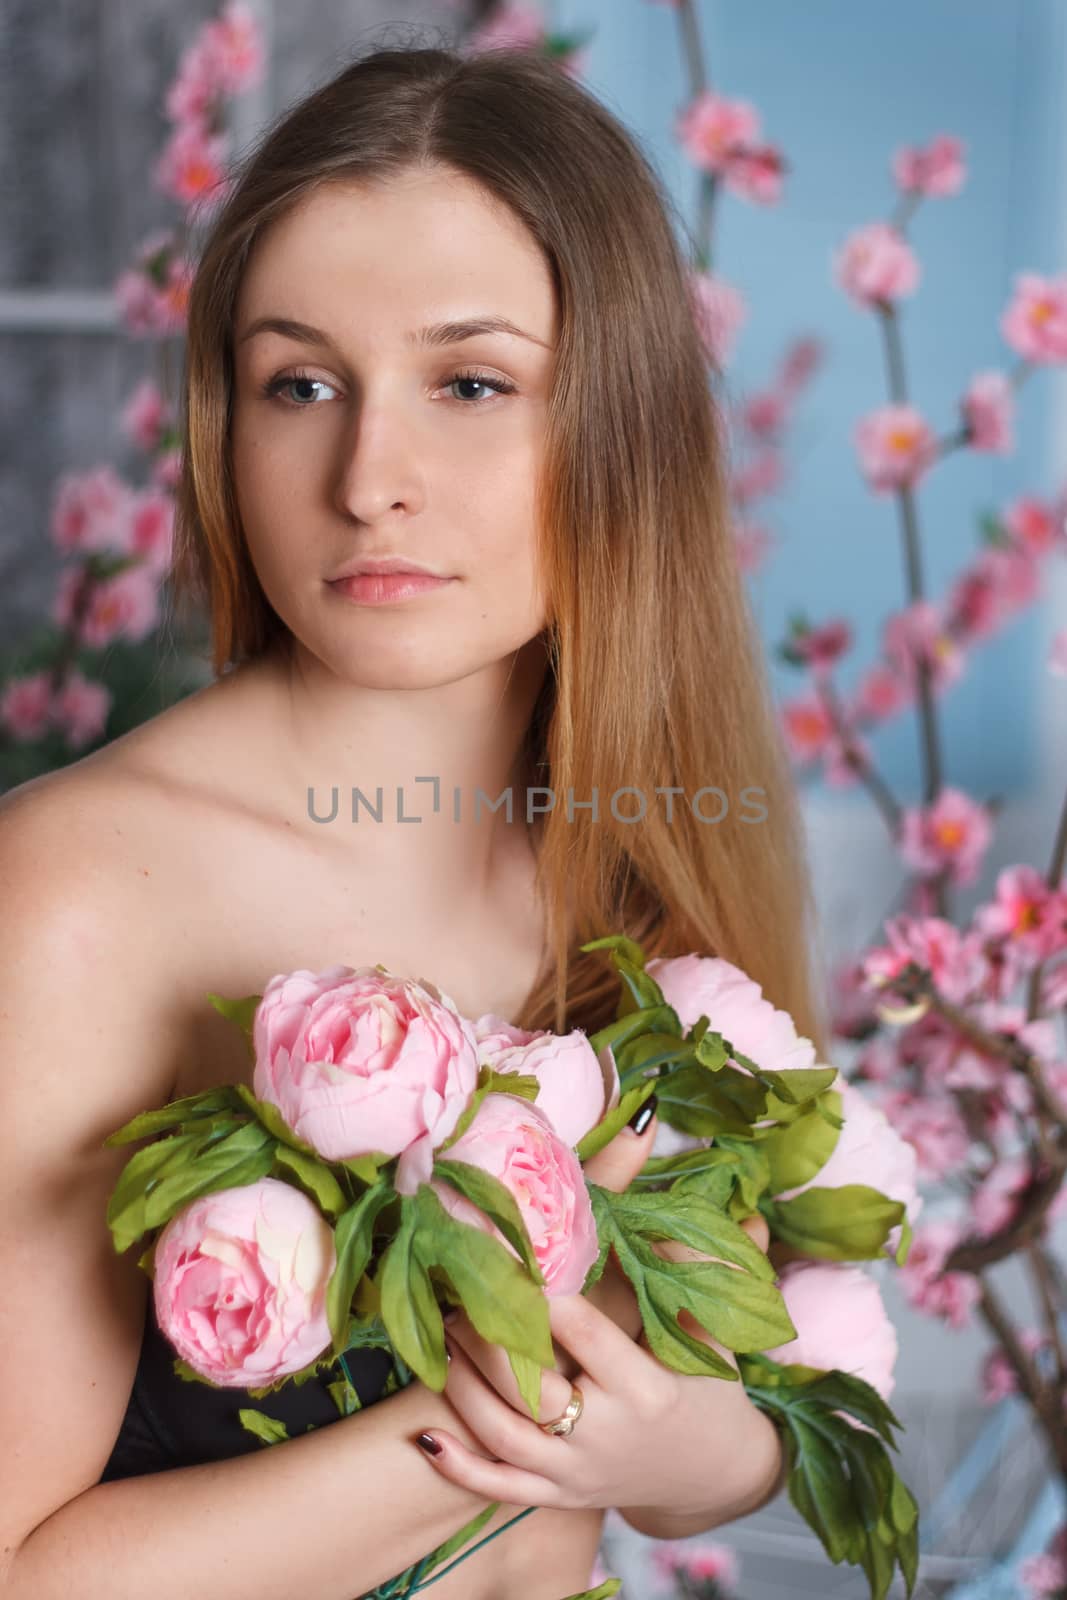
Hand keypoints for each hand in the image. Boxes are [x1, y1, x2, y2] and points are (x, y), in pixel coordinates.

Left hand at [416, 1273, 777, 1521]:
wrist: (715, 1474)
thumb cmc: (710, 1390)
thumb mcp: (710, 1334)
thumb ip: (689, 1272)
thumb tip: (656, 1214)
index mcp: (646, 1390)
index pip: (584, 1335)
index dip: (543, 1297)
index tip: (508, 1257)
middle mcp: (608, 1436)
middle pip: (532, 1389)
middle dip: (488, 1340)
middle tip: (458, 1293)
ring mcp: (578, 1473)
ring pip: (504, 1435)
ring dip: (464, 1386)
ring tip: (440, 1335)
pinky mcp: (560, 1495)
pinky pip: (499, 1487)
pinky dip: (459, 1467)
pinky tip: (424, 1435)